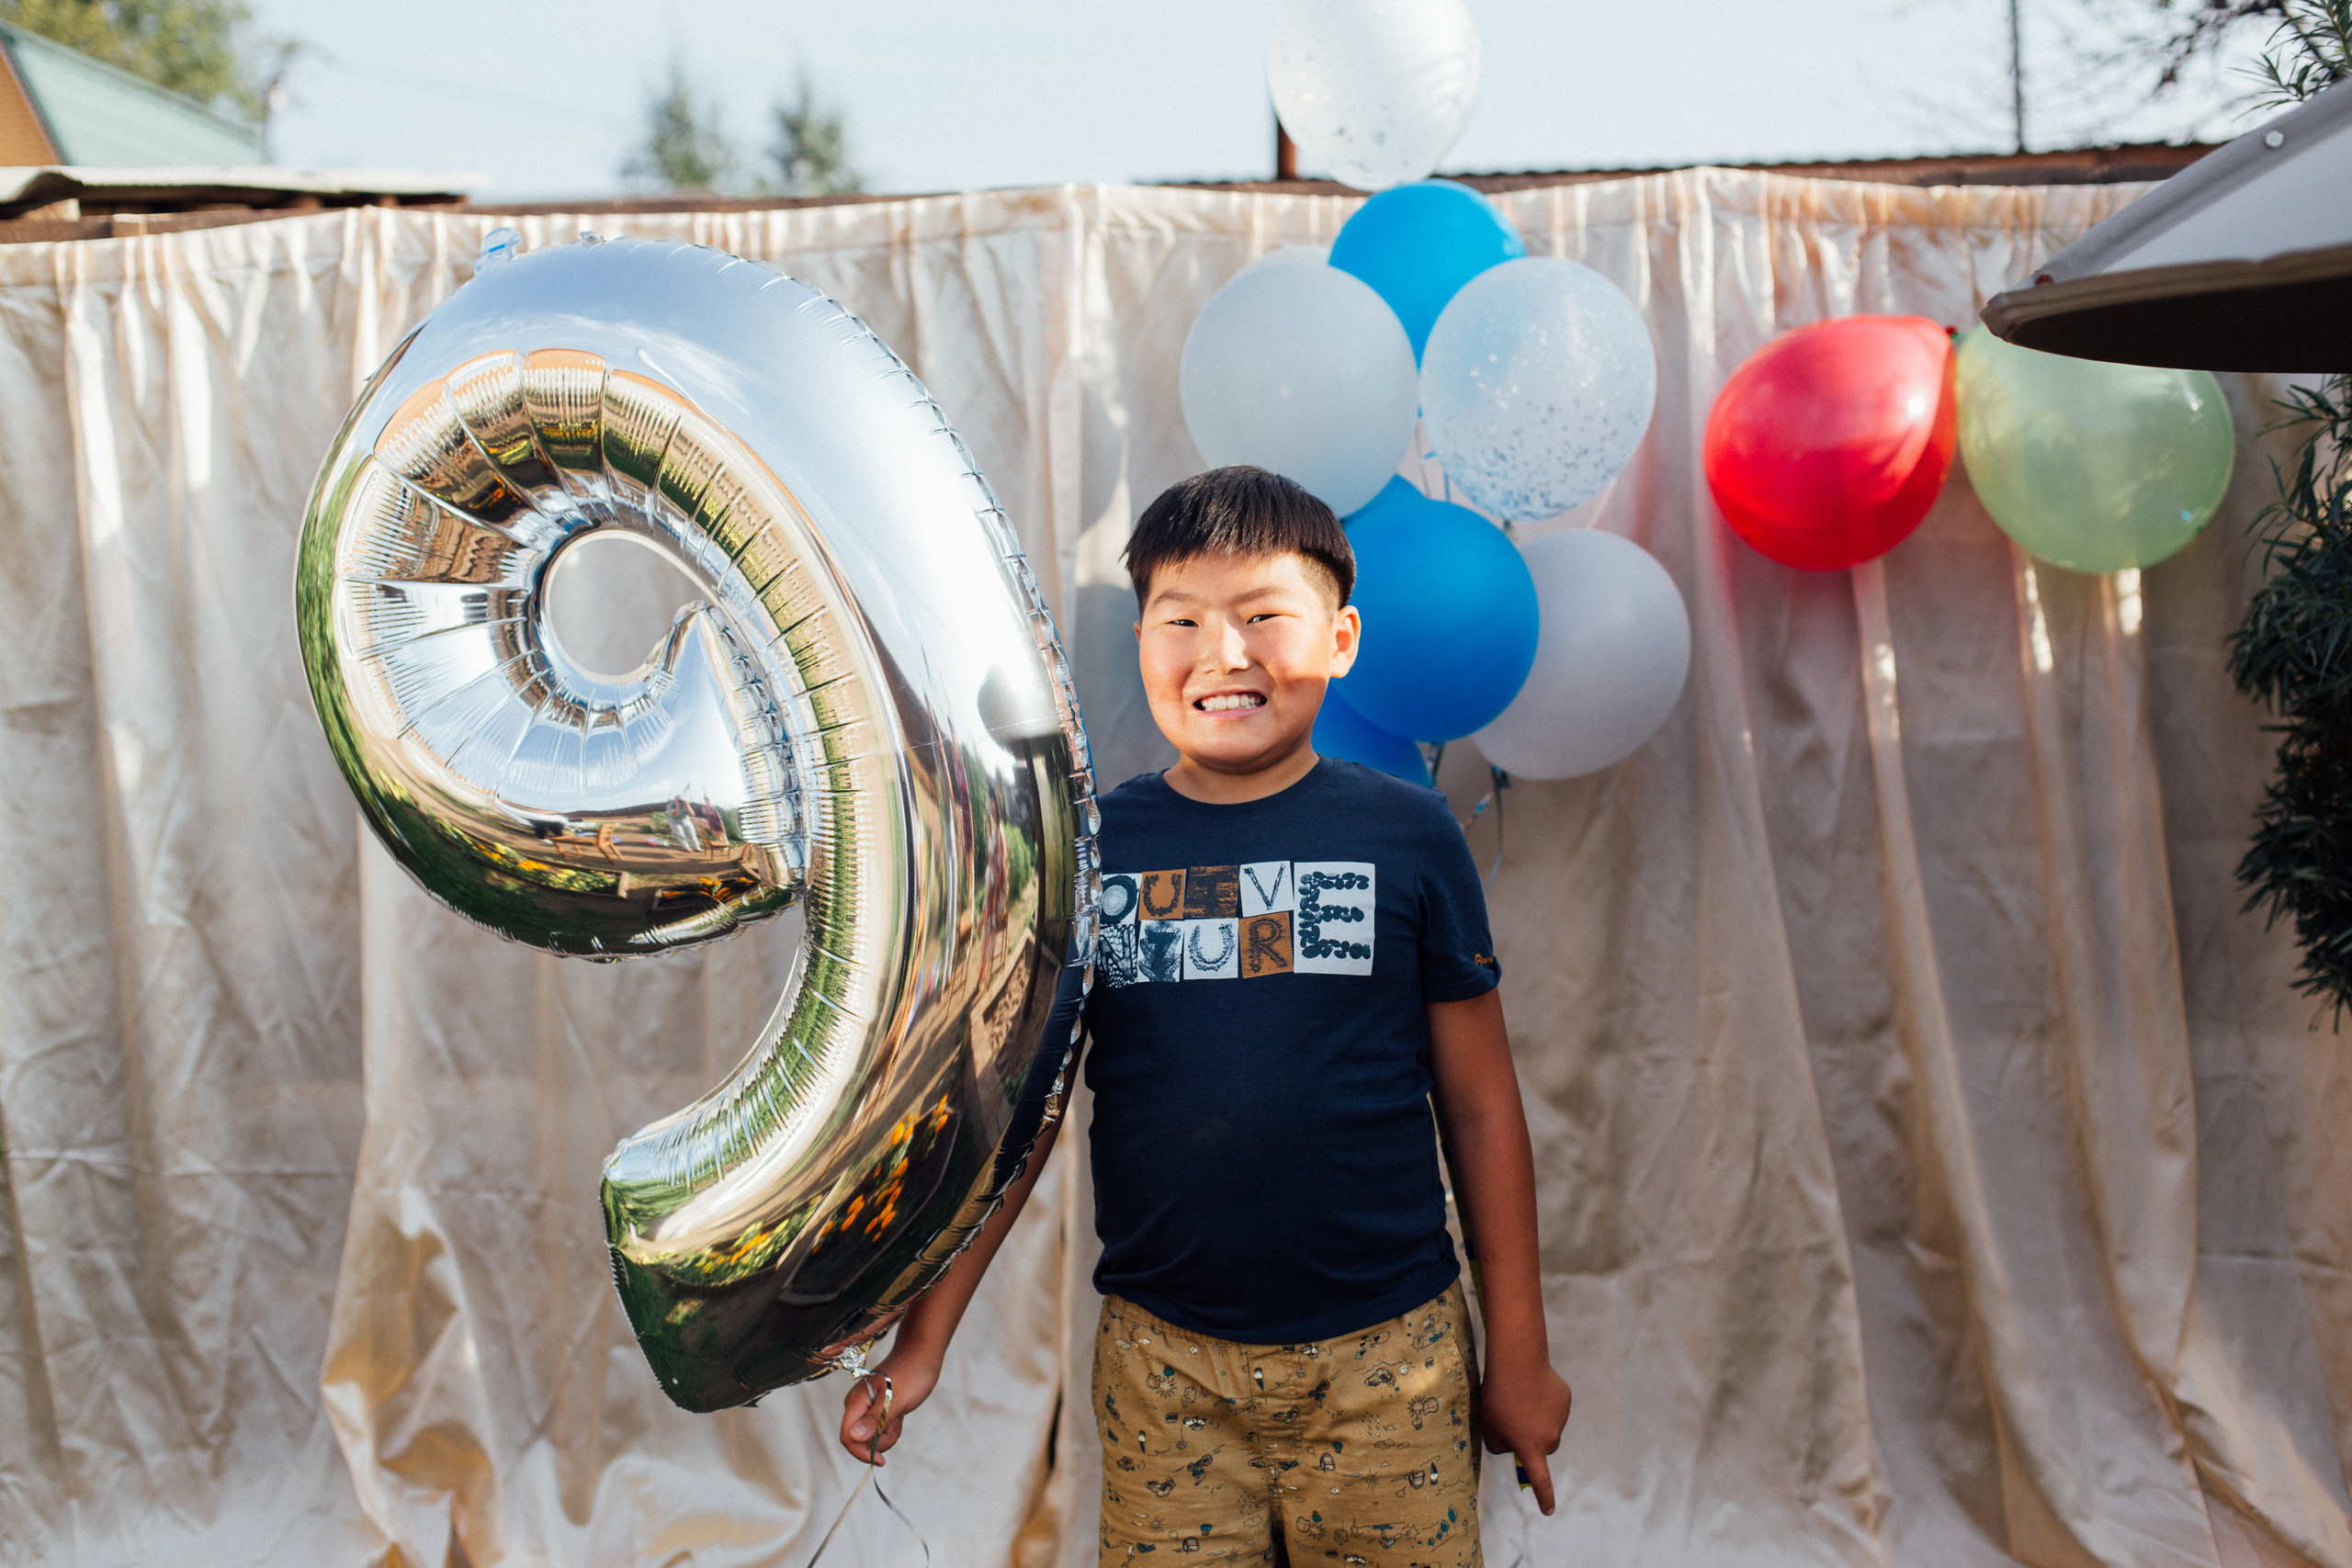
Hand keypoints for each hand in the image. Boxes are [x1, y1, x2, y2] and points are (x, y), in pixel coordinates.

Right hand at [837, 1346, 941, 1466]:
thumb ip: (875, 1419)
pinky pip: (879, 1428)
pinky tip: (900, 1413)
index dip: (861, 1452)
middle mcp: (857, 1405)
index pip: (847, 1437)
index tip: (881, 1460)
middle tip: (897, 1423)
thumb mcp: (896, 1400)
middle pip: (859, 1439)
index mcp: (856, 1402)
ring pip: (871, 1436)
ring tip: (900, 1414)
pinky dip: (891, 1426)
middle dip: (879, 1441)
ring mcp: (866, 1406)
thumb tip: (853, 1437)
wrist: (922, 1355)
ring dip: (887, 1433)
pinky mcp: (877, 1407)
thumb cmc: (911, 1374)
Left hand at [1478, 1358, 1571, 1515]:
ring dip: (1538, 1420)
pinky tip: (1532, 1387)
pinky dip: (1545, 1403)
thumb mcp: (1488, 1425)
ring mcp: (1560, 1419)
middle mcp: (1549, 1438)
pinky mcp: (1565, 1401)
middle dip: (1532, 1441)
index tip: (1549, 1510)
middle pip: (1542, 1448)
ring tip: (1520, 1398)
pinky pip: (1554, 1408)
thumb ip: (1499, 1444)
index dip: (1544, 1496)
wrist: (1518, 1363)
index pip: (1539, 1480)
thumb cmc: (1497, 1396)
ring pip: (1549, 1427)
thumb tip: (1513, 1446)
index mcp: (1530, 1448)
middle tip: (1512, 1420)